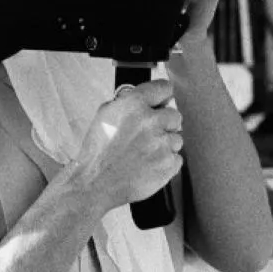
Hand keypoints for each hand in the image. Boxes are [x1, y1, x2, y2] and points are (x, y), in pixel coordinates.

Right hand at [73, 80, 183, 210]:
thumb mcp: (104, 115)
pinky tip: (148, 164)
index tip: (162, 101)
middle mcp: (150, 122)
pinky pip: (176, 158)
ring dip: (165, 145)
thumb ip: (127, 102)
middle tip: (148, 135)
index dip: (162, 96)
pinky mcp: (168, 164)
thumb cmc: (98, 152)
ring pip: (176, 138)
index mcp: (134, 105)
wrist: (95, 183)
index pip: (164, 88)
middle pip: (175, 115)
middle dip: (164, 124)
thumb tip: (145, 98)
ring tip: (144, 153)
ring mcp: (162, 144)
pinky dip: (165, 162)